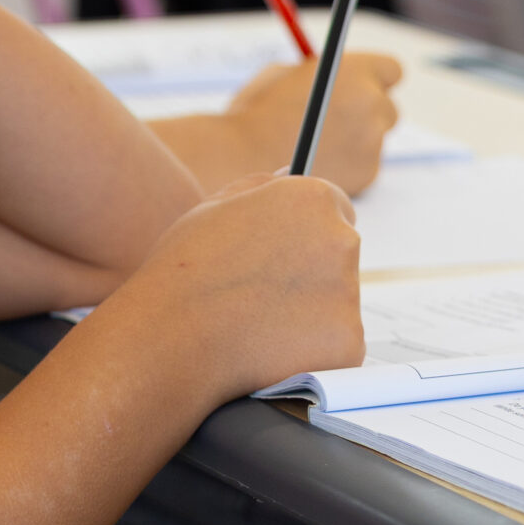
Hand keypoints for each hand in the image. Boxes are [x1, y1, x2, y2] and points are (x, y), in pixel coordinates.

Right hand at [98, 173, 363, 405]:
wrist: (174, 335)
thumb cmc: (185, 269)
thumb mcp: (214, 208)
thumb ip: (259, 187)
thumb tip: (288, 172)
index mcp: (312, 199)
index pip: (336, 208)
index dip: (309, 231)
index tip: (290, 252)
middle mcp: (341, 240)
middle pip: (340, 255)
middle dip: (312, 271)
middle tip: (264, 292)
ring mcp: (350, 294)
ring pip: (338, 303)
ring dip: (311, 313)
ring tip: (259, 321)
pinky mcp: (349, 343)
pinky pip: (338, 346)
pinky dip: (312, 352)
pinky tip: (271, 349)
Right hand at [222, 54, 400, 194]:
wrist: (241, 158)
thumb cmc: (256, 114)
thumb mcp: (284, 74)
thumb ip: (319, 75)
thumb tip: (334, 78)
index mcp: (352, 70)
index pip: (391, 69)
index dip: (375, 79)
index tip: (362, 85)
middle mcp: (370, 103)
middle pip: (388, 108)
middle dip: (367, 114)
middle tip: (340, 120)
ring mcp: (372, 140)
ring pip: (375, 140)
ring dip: (356, 142)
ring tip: (319, 147)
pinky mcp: (368, 173)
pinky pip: (367, 166)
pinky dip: (349, 167)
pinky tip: (319, 165)